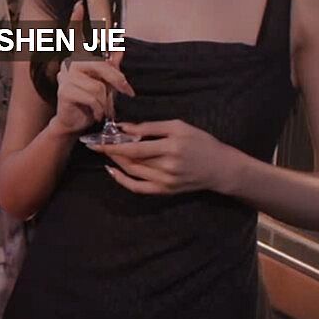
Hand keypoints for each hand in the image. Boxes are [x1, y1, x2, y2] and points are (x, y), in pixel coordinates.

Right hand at [47, 3, 132, 136]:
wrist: (74, 123)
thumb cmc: (89, 102)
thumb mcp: (104, 84)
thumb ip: (111, 67)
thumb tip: (120, 49)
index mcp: (78, 59)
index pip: (75, 36)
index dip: (76, 20)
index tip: (79, 4)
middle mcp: (69, 64)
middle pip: (100, 66)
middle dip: (117, 81)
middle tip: (128, 92)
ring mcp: (65, 77)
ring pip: (97, 85)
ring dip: (107, 100)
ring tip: (108, 109)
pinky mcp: (64, 91)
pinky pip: (90, 96)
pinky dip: (99, 107)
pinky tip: (99, 113)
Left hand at [96, 118, 235, 195]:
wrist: (220, 168)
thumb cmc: (201, 142)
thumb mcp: (179, 127)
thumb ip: (150, 128)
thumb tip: (125, 128)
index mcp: (171, 147)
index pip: (134, 148)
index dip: (113, 145)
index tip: (98, 139)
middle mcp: (167, 167)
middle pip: (131, 161)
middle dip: (112, 151)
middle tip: (99, 143)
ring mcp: (165, 182)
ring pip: (132, 172)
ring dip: (116, 161)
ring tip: (108, 151)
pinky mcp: (165, 191)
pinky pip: (138, 188)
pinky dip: (122, 181)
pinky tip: (112, 171)